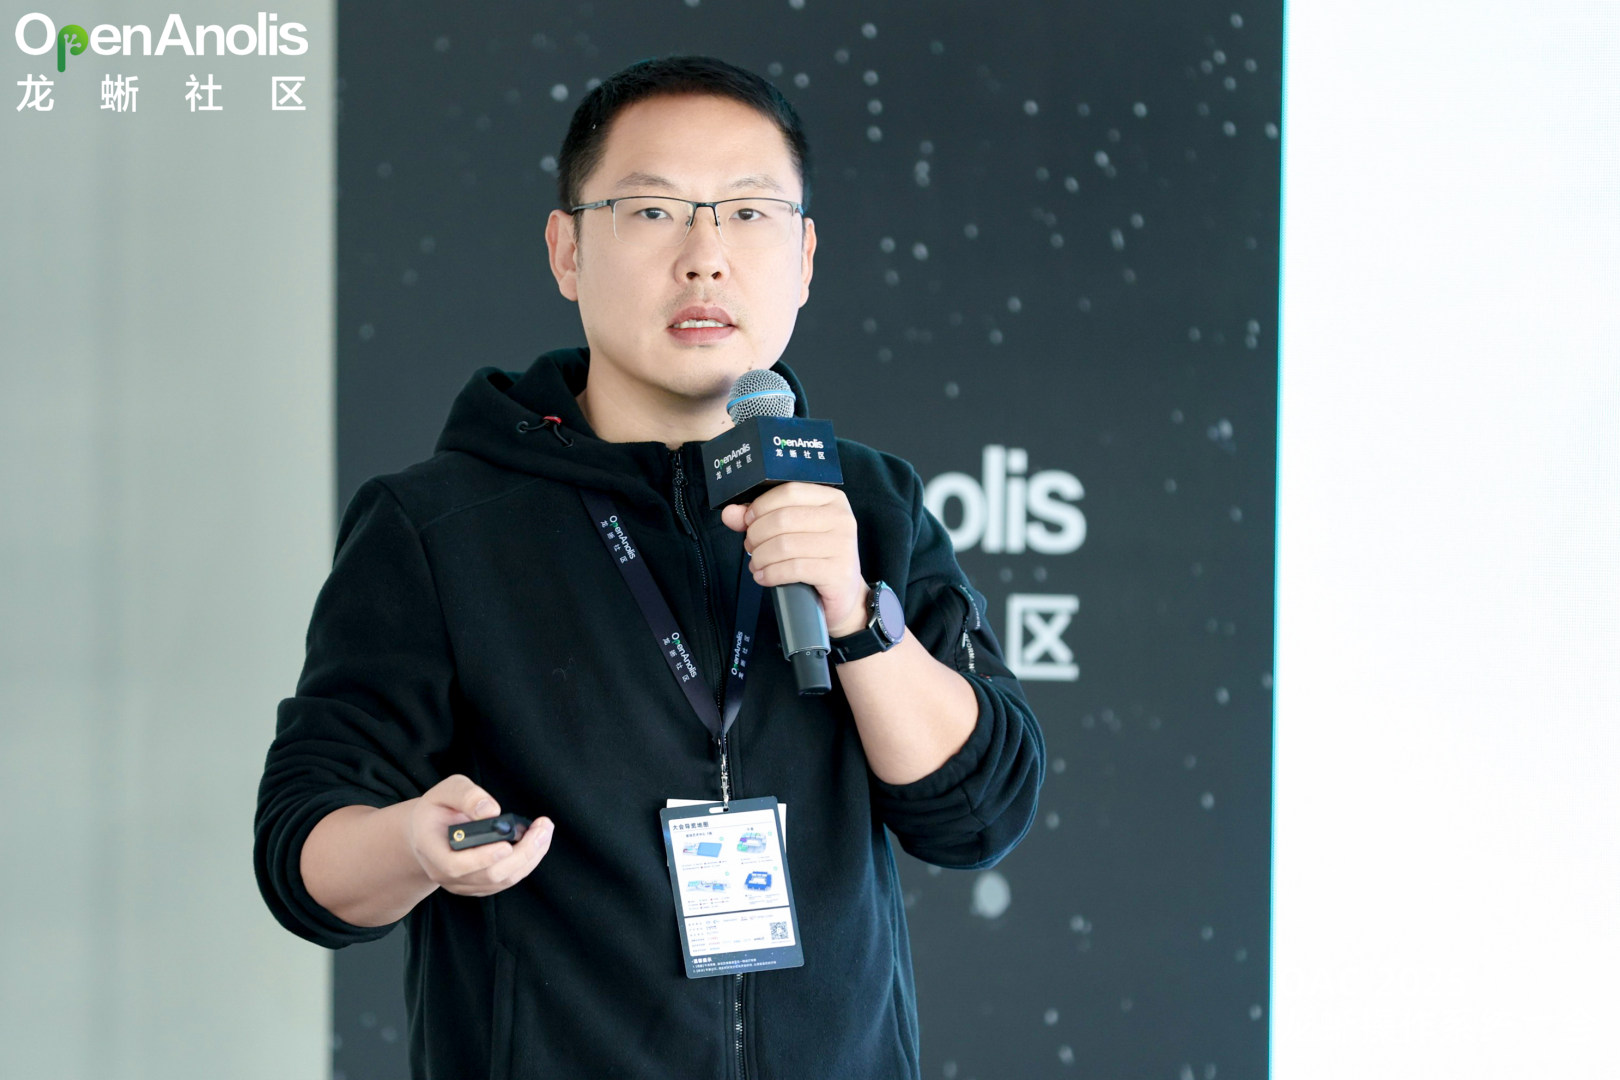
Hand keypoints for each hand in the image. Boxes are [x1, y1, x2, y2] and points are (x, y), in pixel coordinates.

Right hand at [406, 774, 554, 897]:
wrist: (429, 831)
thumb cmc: (439, 808)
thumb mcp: (446, 791)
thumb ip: (466, 795)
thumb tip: (491, 812)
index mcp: (431, 850)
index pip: (455, 865)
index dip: (482, 858)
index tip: (507, 844)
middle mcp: (445, 874)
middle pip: (488, 875)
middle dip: (522, 853)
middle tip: (543, 828)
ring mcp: (462, 883)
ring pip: (502, 880)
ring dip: (530, 857)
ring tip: (544, 831)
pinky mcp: (478, 885)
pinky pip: (506, 880)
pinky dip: (526, 862)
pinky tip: (537, 842)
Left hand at [720, 482, 868, 637]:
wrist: (843, 594)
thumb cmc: (815, 558)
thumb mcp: (791, 532)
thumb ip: (760, 518)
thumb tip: (730, 513)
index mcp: (831, 499)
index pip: (789, 491)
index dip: (761, 506)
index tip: (748, 521)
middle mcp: (840, 518)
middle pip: (783, 519)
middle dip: (757, 535)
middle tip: (751, 548)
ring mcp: (842, 545)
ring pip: (784, 545)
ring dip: (761, 557)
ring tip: (757, 564)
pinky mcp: (838, 572)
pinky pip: (793, 569)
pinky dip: (771, 574)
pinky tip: (764, 577)